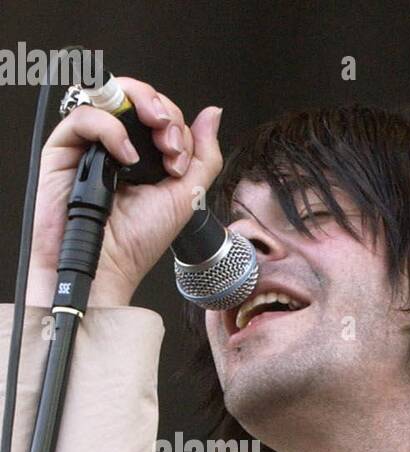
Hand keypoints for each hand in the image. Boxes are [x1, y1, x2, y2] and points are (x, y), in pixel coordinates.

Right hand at [24, 76, 223, 308]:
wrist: (110, 266)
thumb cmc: (140, 240)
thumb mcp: (187, 195)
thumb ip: (204, 155)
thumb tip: (212, 114)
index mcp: (145, 152)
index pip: (159, 112)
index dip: (175, 124)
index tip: (180, 158)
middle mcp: (116, 142)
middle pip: (134, 94)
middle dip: (160, 109)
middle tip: (171, 141)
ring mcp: (89, 142)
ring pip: (108, 95)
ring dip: (140, 111)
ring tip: (157, 146)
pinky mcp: (64, 147)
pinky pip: (84, 115)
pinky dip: (111, 129)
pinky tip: (127, 156)